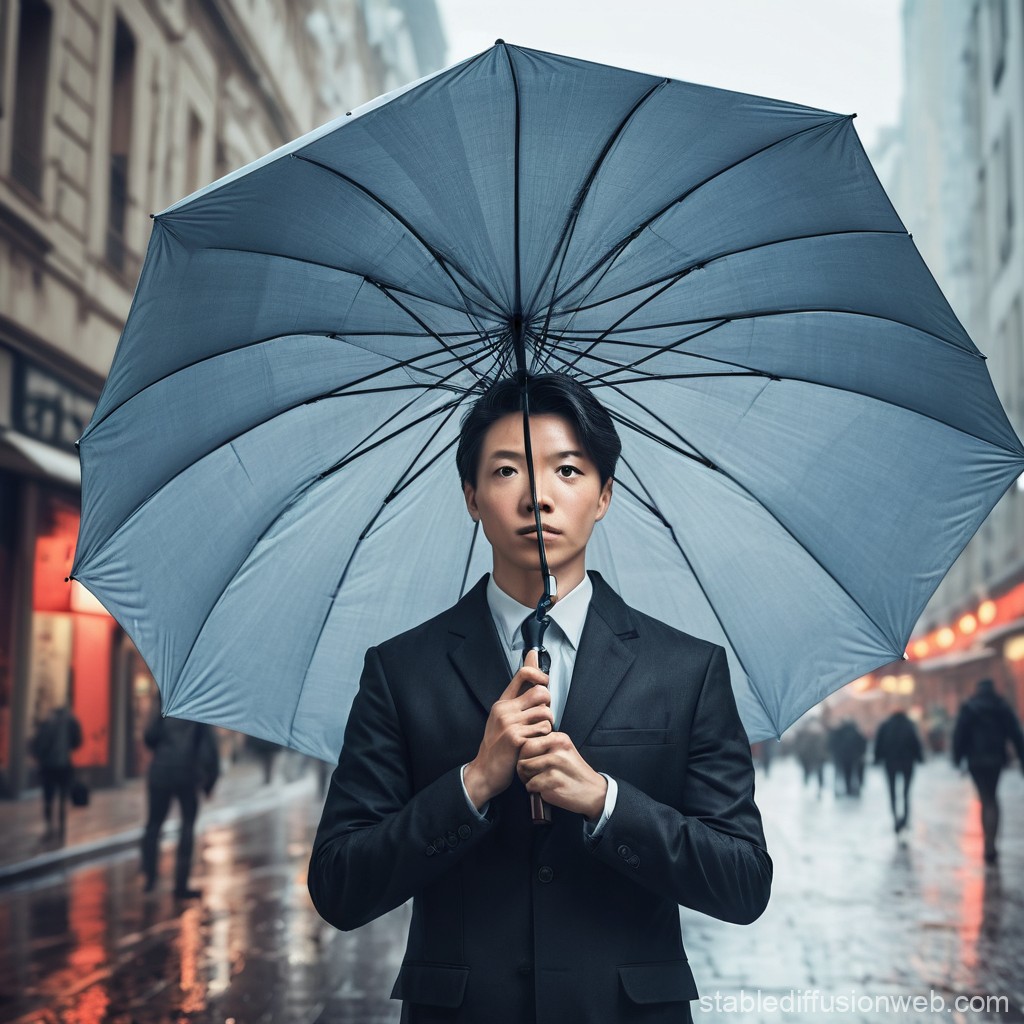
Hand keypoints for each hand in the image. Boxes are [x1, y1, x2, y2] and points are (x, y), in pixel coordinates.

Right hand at [463, 650, 551, 808]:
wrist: (485, 771)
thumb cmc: (499, 746)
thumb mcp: (503, 719)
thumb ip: (519, 701)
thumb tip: (534, 670)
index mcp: (502, 702)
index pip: (523, 673)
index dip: (540, 674)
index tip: (545, 682)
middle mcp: (505, 709)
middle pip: (540, 692)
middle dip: (549, 704)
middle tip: (543, 718)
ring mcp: (509, 723)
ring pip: (545, 712)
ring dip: (548, 725)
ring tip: (539, 734)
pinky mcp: (515, 738)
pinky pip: (543, 730)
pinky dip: (544, 738)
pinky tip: (535, 745)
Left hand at [517, 732, 606, 820]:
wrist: (594, 792)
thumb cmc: (575, 774)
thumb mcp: (564, 752)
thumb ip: (546, 746)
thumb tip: (520, 748)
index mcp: (559, 738)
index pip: (529, 738)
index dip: (524, 752)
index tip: (529, 761)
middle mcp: (558, 748)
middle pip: (524, 750)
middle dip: (522, 764)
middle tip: (527, 774)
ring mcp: (556, 764)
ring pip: (524, 767)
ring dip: (526, 778)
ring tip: (535, 782)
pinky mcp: (554, 780)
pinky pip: (530, 784)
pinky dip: (533, 790)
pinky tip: (543, 790)